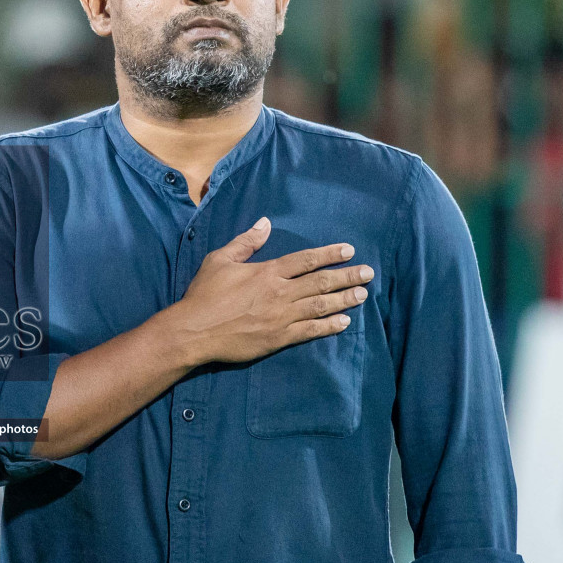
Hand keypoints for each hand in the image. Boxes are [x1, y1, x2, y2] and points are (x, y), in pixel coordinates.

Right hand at [168, 216, 372, 364]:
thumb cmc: (204, 294)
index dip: (329, 254)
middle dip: (347, 276)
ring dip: (344, 300)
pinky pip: (310, 331)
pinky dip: (328, 326)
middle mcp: (279, 292)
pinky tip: (344, 322)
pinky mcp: (278, 338)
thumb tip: (265, 223)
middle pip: (320, 282)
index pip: (305, 260)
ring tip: (362, 295)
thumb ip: (245, 242)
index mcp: (267, 271)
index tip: (349, 251)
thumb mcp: (219, 260)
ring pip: (320, 306)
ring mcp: (281, 317)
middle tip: (368, 273)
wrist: (193, 331)